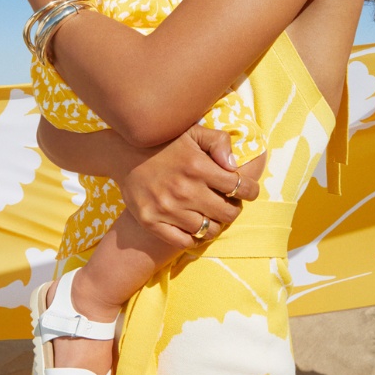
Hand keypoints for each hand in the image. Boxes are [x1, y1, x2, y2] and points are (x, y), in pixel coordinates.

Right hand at [120, 124, 258, 248]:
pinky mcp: (151, 221)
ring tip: (213, 214)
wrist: (124, 153)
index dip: (250, 190)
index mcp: (197, 166)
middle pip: (227, 213)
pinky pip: (184, 242)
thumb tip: (234, 165)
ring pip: (208, 229)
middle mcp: (184, 189)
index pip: (238, 186)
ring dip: (216, 223)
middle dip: (234, 209)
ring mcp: (167, 208)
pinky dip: (194, 237)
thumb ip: (219, 142)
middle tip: (230, 203)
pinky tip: (195, 226)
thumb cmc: (166, 143)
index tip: (250, 191)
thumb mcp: (193, 132)